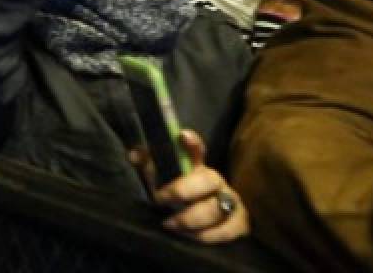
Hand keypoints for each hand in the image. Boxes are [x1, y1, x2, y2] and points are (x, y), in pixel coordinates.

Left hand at [130, 130, 249, 242]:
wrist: (212, 224)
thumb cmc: (182, 199)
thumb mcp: (163, 182)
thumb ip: (147, 167)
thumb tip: (132, 154)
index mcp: (197, 167)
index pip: (197, 149)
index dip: (192, 142)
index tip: (182, 136)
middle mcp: (216, 181)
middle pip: (208, 180)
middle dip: (182, 190)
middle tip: (159, 199)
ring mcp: (231, 201)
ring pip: (217, 208)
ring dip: (191, 218)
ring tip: (169, 224)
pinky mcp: (239, 223)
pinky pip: (228, 230)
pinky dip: (208, 235)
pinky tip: (190, 236)